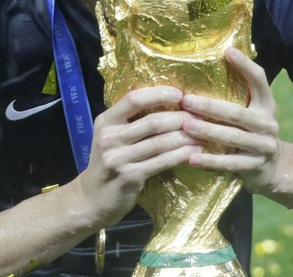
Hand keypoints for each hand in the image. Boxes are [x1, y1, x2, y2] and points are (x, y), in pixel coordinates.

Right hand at [78, 86, 201, 227]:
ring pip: (160, 142)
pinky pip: (162, 162)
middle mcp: (110, 137)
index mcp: (106, 120)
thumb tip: (166, 101)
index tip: (179, 94)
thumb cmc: (107, 161)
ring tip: (201, 134)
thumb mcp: (111, 135)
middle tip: (198, 117)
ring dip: (185, 137)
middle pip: (152, 121)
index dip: (159, 94)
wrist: (91, 199)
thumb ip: (130, 120)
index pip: (134, 99)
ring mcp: (119, 158)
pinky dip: (181, 155)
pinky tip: (194, 152)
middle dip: (180, 118)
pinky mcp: (130, 177)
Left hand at [180, 47, 279, 192]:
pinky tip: (191, 158)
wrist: (275, 167)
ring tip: (186, 125)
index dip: (245, 65)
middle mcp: (268, 123)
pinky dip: (210, 161)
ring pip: (232, 137)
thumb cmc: (251, 130)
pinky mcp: (255, 166)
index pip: (260, 80)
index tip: (227, 51)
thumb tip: (208, 63)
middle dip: (210, 106)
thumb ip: (237, 93)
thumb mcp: (252, 110)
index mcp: (266, 104)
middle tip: (186, 100)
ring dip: (207, 131)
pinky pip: (230, 163)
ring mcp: (263, 146)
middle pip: (237, 112)